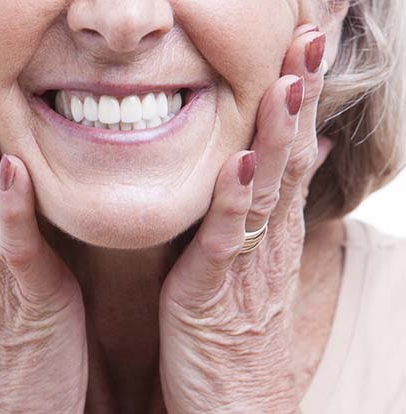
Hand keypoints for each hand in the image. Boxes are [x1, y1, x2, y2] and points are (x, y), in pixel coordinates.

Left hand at [158, 25, 333, 412]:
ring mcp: (245, 266)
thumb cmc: (237, 330)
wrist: (234, 406)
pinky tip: (243, 163)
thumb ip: (271, 210)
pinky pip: (226, 243)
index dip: (299, 97)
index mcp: (271, 230)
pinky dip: (235, 202)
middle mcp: (266, 241)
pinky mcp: (214, 295)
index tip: (305, 45)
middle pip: (288, 158)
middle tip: (311, 36)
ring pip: (266, 191)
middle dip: (298, 96)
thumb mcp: (258, 262)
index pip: (291, 150)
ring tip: (289, 82)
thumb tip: (299, 157)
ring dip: (278, 135)